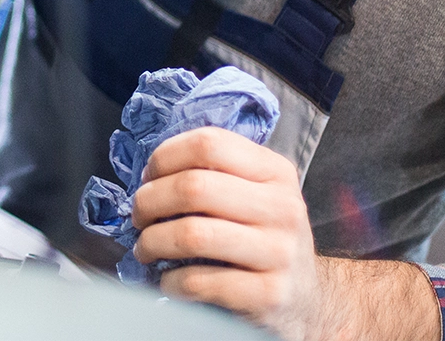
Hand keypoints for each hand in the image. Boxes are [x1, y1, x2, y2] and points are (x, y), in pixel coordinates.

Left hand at [131, 127, 439, 340]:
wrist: (307, 300)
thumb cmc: (265, 237)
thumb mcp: (256, 193)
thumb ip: (217, 172)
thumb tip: (152, 172)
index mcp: (276, 171)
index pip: (209, 143)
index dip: (165, 157)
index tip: (148, 176)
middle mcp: (282, 207)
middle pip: (194, 187)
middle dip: (149, 201)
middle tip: (138, 215)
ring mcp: (279, 253)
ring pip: (192, 234)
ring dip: (152, 241)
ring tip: (145, 247)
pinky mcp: (269, 295)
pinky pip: (200, 281)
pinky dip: (171, 281)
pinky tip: (168, 279)